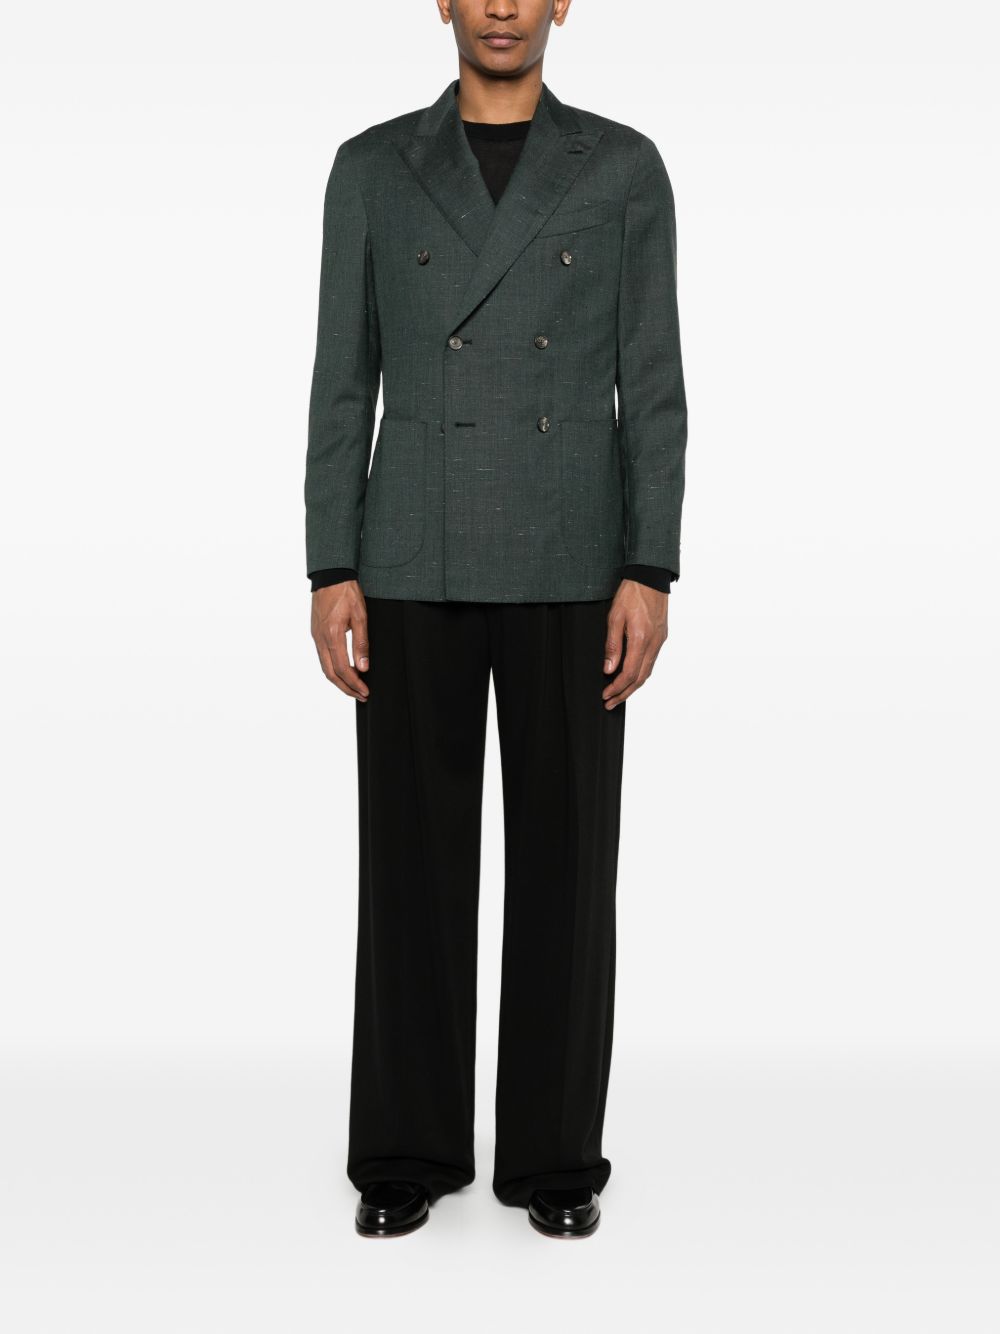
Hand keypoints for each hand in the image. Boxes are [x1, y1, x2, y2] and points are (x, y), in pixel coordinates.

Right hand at [311, 580, 369, 700]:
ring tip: (353, 687)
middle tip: (360, 695)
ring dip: (338, 680)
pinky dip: (332, 669)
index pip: (341, 669)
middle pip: (330, 673)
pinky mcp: (316, 633)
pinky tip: (343, 670)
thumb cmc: (346, 593)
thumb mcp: (360, 616)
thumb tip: (363, 667)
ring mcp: (316, 636)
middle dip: (345, 688)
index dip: (354, 684)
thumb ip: (361, 643)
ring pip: (324, 667)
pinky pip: (322, 657)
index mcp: (332, 635)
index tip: (365, 691)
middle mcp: (320, 639)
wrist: (330, 576)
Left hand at [601, 579, 668, 708]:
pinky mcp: (661, 637)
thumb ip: (612, 645)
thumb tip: (608, 669)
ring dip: (633, 686)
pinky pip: (651, 662)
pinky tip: (632, 676)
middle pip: (640, 678)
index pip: (629, 673)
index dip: (616, 688)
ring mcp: (659, 641)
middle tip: (610, 703)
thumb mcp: (615, 616)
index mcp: (640, 639)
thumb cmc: (631, 594)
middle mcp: (653, 643)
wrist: (651, 577)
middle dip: (624, 693)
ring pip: (647, 672)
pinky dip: (641, 674)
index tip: (605, 695)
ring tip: (619, 694)